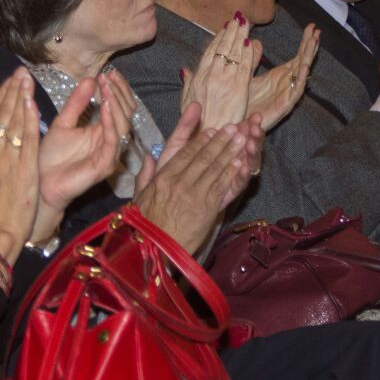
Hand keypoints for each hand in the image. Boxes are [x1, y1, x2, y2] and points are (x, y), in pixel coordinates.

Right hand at [0, 68, 40, 263]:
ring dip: (20, 98)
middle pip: (0, 114)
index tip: (8, 83)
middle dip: (10, 90)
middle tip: (19, 71)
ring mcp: (6, 158)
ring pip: (13, 122)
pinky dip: (29, 119)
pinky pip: (27, 138)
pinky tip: (33, 103)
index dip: (0, 98)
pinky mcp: (23, 166)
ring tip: (26, 79)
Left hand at [36, 72, 128, 239]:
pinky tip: (104, 105)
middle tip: (109, 77)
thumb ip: (76, 103)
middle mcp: (110, 143)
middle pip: (126, 114)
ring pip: (122, 126)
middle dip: (118, 94)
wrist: (39, 184)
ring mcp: (110, 154)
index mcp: (102, 132)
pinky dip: (109, 121)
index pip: (118, 108)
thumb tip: (90, 79)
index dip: (116, 90)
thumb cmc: (50, 158)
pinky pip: (113, 140)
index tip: (108, 73)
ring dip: (115, 104)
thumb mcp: (63, 123)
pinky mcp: (105, 165)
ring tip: (106, 87)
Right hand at [133, 103, 258, 255]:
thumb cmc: (143, 226)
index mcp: (163, 178)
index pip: (185, 153)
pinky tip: (240, 163)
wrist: (155, 251)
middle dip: (220, 141)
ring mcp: (195, 195)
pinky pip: (222, 186)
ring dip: (230, 152)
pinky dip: (232, 173)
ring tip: (241, 139)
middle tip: (233, 128)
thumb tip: (149, 157)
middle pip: (204, 157)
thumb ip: (144, 175)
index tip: (212, 130)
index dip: (201, 140)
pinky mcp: (207, 209)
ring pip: (215, 168)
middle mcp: (180, 183)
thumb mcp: (138, 198)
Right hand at [181, 12, 252, 127]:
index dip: (218, 38)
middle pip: (223, 49)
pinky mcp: (239, 89)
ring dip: (240, 36)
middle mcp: (211, 77)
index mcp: (199, 78)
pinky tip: (252, 43)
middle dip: (231, 31)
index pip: (210, 52)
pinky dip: (248, 54)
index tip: (225, 27)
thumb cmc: (197, 124)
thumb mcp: (187, 102)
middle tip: (239, 18)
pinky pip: (245, 67)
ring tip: (246, 23)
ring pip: (234, 54)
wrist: (208, 138)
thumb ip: (188, 83)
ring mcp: (225, 82)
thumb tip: (185, 70)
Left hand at [246, 24, 318, 129]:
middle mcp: (287, 83)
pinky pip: (295, 92)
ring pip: (301, 74)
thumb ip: (252, 60)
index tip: (311, 27)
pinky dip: (301, 80)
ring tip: (314, 43)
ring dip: (308, 58)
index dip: (304, 42)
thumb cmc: (243, 103)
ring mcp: (287, 94)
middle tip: (317, 30)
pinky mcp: (284, 106)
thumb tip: (254, 41)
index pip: (297, 55)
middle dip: (310, 46)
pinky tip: (305, 68)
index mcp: (280, 76)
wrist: (238, 124)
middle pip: (302, 61)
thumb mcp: (247, 75)